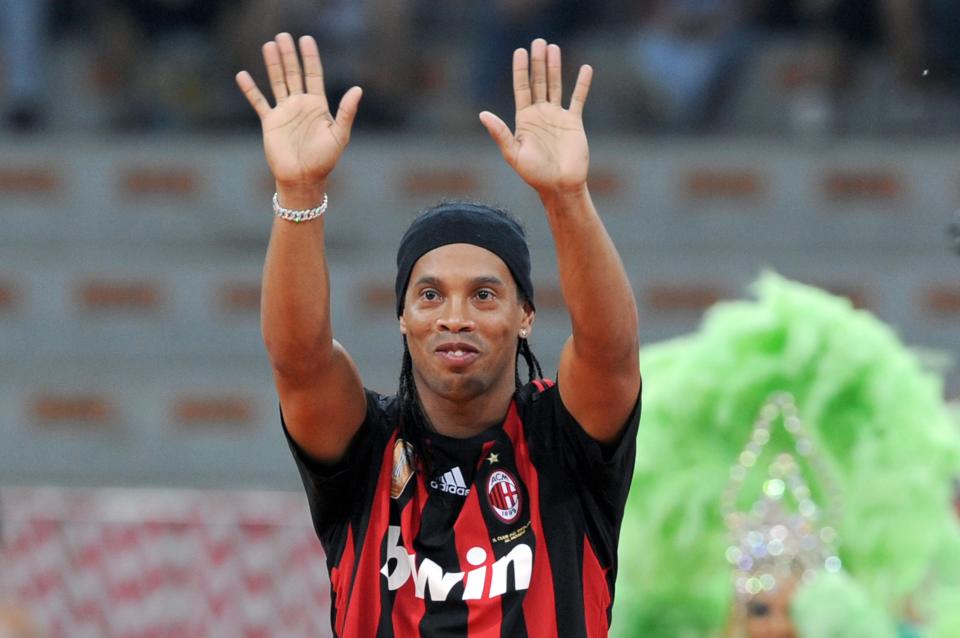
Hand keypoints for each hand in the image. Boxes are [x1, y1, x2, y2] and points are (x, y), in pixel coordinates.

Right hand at [236, 33, 361, 193]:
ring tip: (269, 45)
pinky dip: (250, 90)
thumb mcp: (339, 135)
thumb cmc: (325, 160)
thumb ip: (346, 112)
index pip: (314, 75)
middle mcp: (301, 105)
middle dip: (289, 55)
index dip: (310, 57)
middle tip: (283, 36)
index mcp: (318, 106)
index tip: (306, 39)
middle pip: (294, 73)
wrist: (303, 179)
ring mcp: (285, 113)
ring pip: (277, 82)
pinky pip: (259, 102)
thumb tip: (358, 89)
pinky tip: (242, 75)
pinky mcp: (270, 123)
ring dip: (273, 64)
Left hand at [479, 39, 591, 196]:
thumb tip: (483, 114)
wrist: (560, 186)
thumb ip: (500, 133)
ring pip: (555, 85)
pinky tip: (585, 68)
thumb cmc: (534, 174)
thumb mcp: (513, 154)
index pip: (521, 88)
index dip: (520, 69)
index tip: (520, 51)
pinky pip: (578, 98)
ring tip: (553, 47)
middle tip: (538, 41)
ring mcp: (557, 116)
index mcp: (524, 120)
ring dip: (555, 67)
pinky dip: (582, 84)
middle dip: (538, 62)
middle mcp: (540, 114)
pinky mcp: (574, 122)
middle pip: (538, 82)